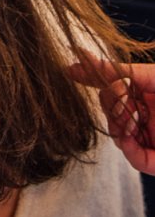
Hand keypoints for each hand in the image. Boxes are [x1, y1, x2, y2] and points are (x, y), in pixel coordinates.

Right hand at [70, 54, 154, 174]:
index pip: (113, 81)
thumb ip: (127, 71)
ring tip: (130, 116)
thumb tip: (92, 60)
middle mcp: (146, 111)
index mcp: (146, 89)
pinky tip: (130, 135)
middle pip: (111, 106)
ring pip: (118, 133)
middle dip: (109, 101)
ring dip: (118, 124)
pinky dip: (128, 146)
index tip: (70, 69)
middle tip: (120, 96)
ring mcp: (151, 136)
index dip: (91, 75)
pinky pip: (135, 157)